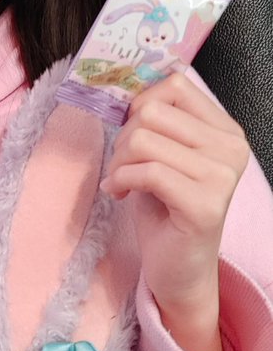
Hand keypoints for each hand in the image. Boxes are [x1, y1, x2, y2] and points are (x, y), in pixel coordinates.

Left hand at [100, 74, 249, 350]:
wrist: (178, 268)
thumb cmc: (166, 209)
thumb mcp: (163, 154)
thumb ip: (156, 119)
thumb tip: (124, 83)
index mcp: (225, 130)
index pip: (175, 84)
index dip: (138, 104)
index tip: (130, 131)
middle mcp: (231, 149)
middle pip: (152, 111)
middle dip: (123, 137)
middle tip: (123, 165)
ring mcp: (222, 177)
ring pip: (144, 139)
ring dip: (119, 162)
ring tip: (122, 181)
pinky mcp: (205, 205)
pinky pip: (148, 172)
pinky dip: (122, 180)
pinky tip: (122, 194)